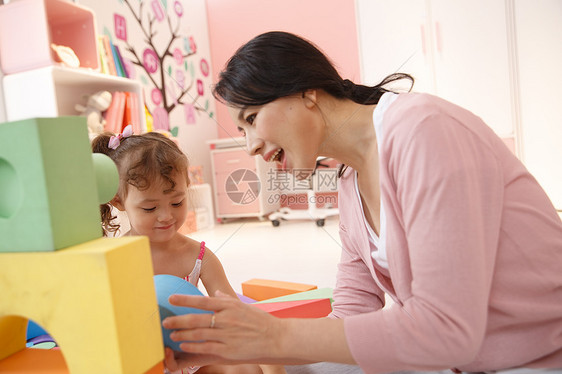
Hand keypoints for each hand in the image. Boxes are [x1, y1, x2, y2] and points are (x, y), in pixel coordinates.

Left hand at [162, 291, 284, 366]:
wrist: (277, 338)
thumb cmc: (260, 322)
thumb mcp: (244, 307)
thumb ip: (226, 300)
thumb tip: (214, 293)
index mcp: (229, 306)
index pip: (203, 301)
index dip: (185, 299)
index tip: (171, 298)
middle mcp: (227, 319)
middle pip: (197, 319)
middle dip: (178, 320)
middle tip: (164, 321)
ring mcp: (227, 335)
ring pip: (199, 334)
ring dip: (183, 335)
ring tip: (171, 335)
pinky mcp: (229, 350)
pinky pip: (206, 348)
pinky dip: (193, 347)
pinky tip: (184, 347)